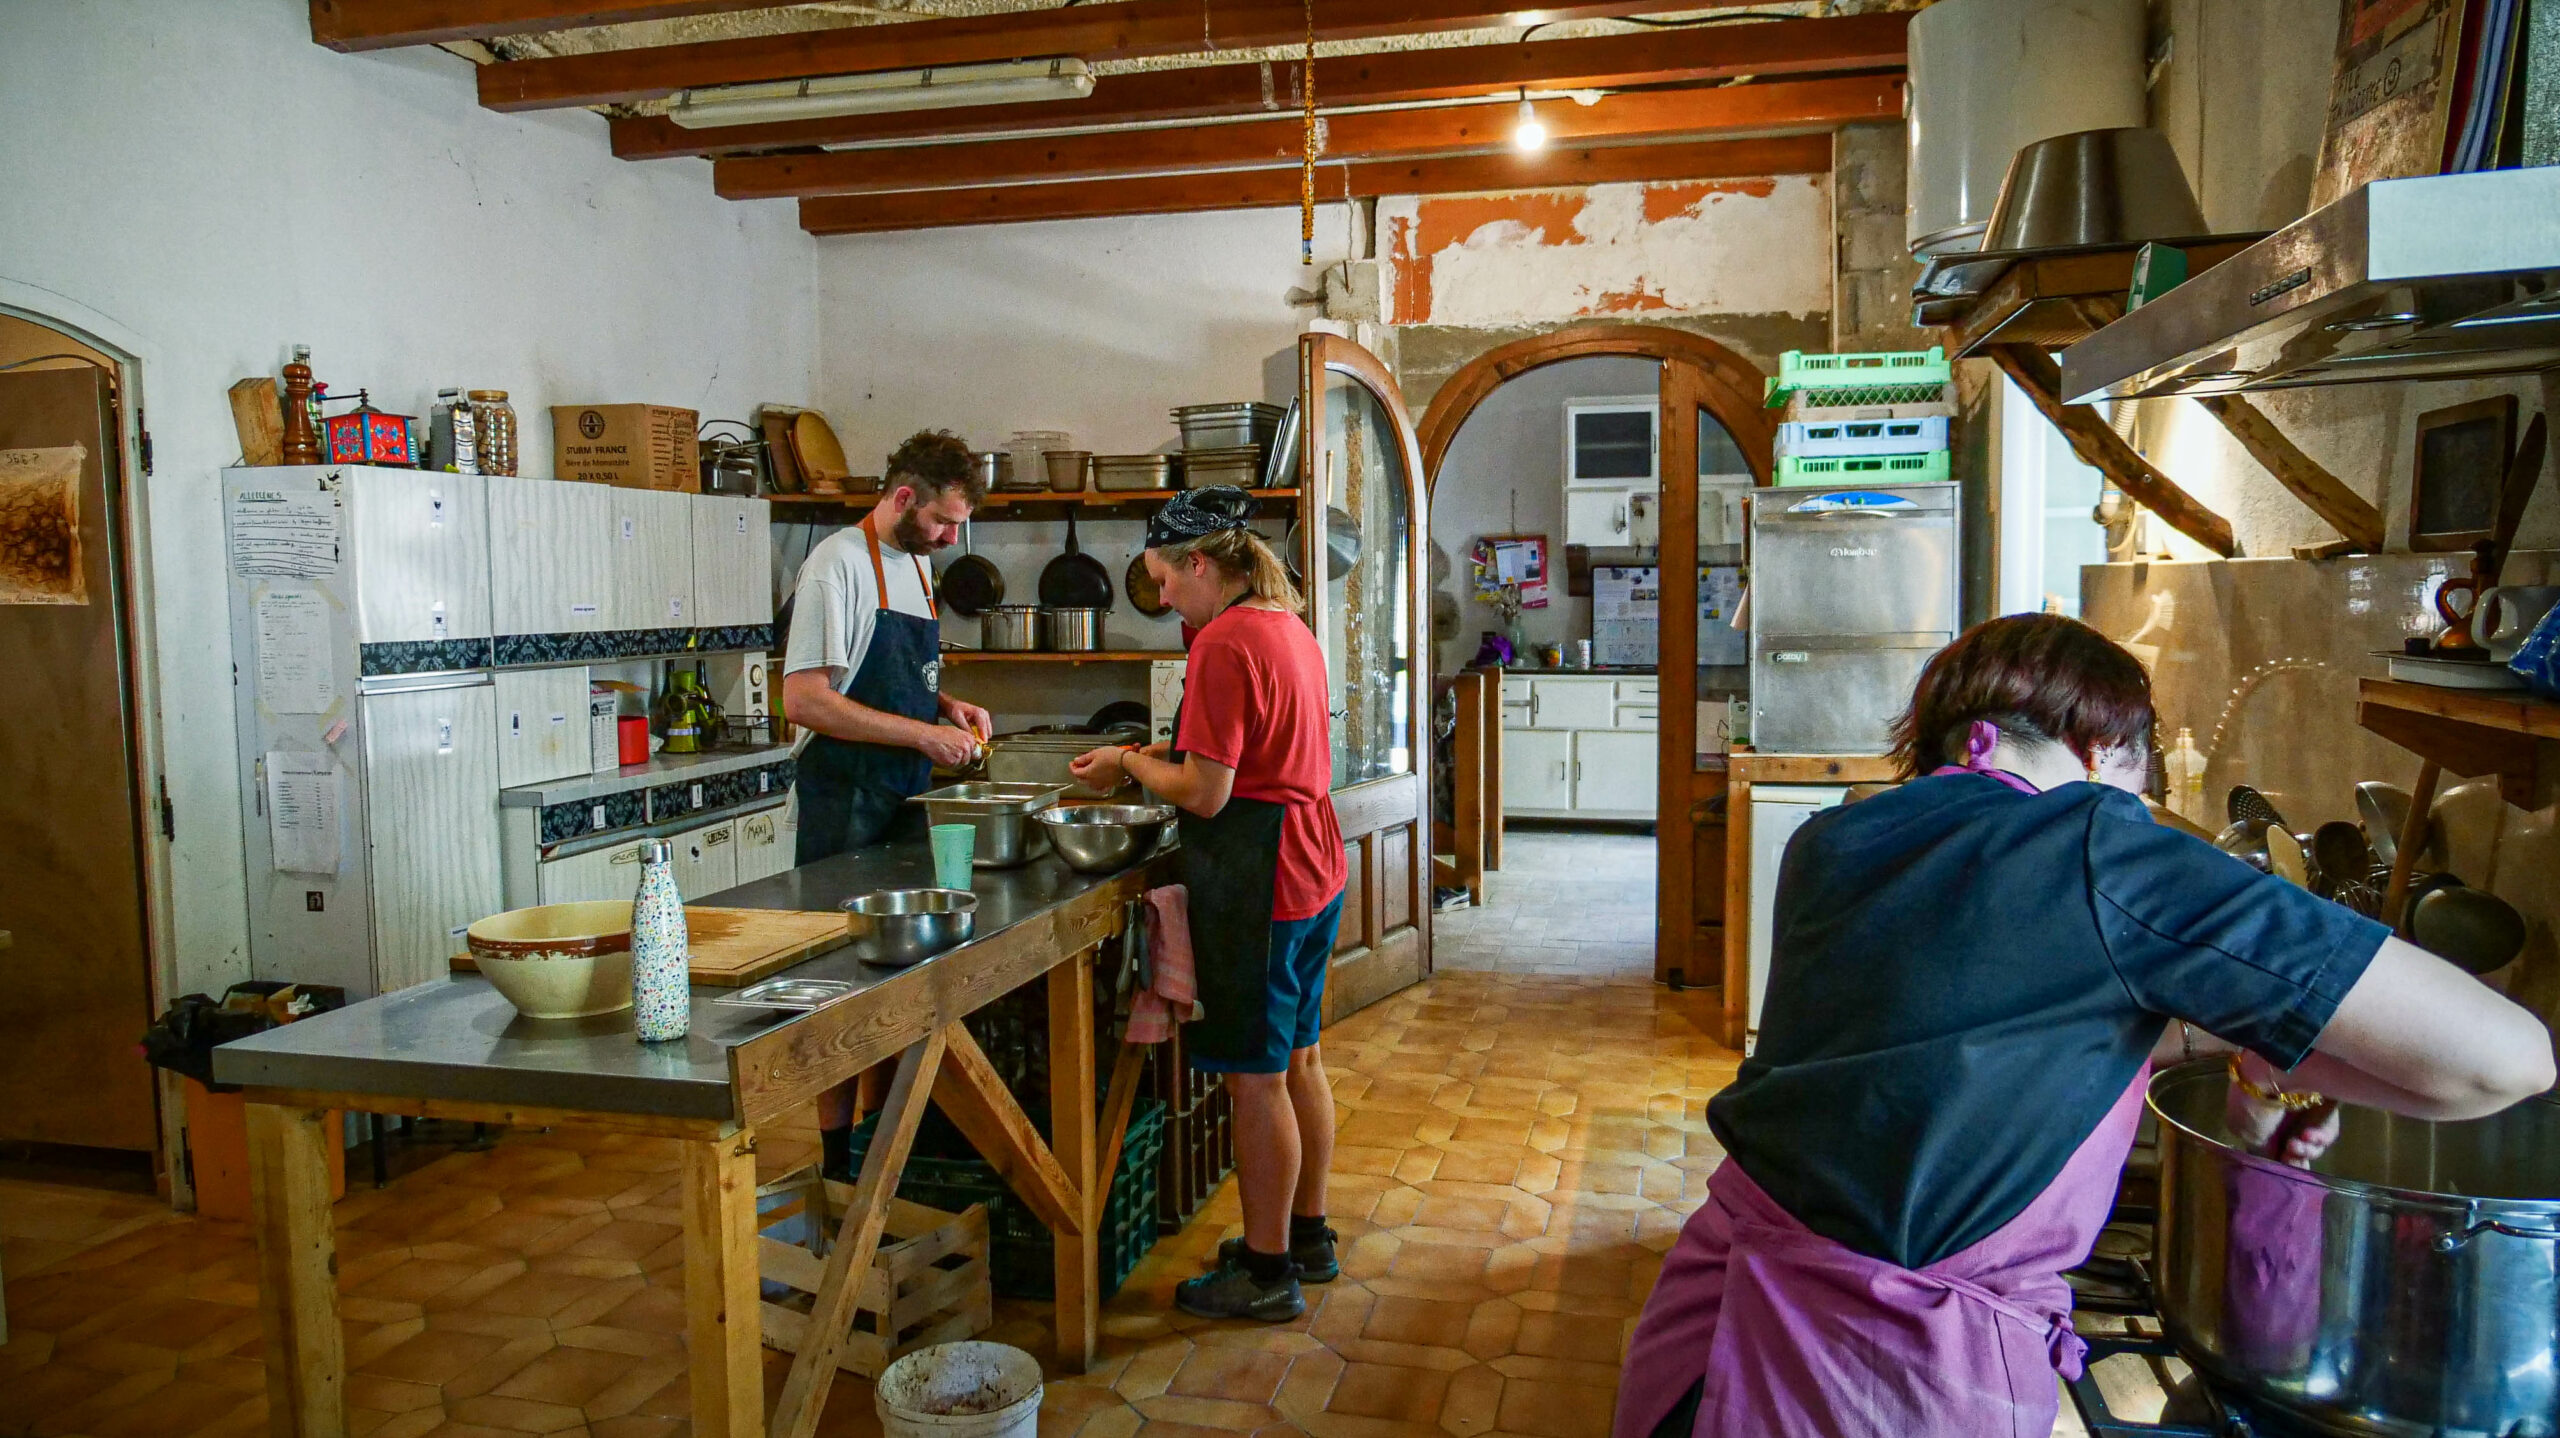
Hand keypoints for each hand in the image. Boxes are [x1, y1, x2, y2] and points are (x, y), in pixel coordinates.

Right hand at [916, 722, 980, 767]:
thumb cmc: (939, 733)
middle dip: (963, 756)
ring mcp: (959, 756)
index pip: (977, 750)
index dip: (972, 752)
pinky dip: (949, 762)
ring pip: (961, 762)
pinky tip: (944, 755)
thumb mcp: (956, 731)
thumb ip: (966, 738)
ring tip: (947, 752)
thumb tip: (972, 743)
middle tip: (953, 751)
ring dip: (956, 760)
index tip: (971, 754)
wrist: (928, 737)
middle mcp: (965, 748)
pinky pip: (953, 765)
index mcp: (968, 739)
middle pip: (969, 758)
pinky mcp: (951, 762)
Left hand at [941, 697, 993, 742]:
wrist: (953, 706)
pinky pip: (984, 730)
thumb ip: (966, 728)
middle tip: (975, 742)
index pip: (983, 726)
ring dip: (981, 735)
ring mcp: (984, 717)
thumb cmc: (955, 710)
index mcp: (978, 712)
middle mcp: (983, 714)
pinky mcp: (983, 720)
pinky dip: (980, 734)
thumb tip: (972, 737)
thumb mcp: (958, 719)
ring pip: (987, 731)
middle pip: (987, 729)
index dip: (983, 735)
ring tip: (972, 737)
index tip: (983, 742)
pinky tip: (973, 733)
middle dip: (982, 736)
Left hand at [1068, 745, 1128, 789]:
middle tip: (1079, 765)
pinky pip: (1100, 789)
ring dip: (1086, 779)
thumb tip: (1077, 761)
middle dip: (1078, 772)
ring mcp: (1101, 784)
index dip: (1072, 767)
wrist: (1125, 762)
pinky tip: (1097, 783)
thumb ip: (1084, 758)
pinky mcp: (1109, 785)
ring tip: (1087, 772)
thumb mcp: (1095, 753)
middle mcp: (1093, 781)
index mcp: (1088, 773)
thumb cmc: (1111, 756)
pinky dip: (1096, 787)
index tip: (1072, 762)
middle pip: (1081, 779)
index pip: (1075, 772)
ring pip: (1089, 785)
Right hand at [2225, 1053, 2340, 1167]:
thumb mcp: (2245, 1132)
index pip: (2273, 1149)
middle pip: (2295, 1150)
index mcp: (2260, 1122)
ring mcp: (2306, 1115)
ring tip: (2296, 1145)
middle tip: (2288, 1157)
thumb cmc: (2251, 1105)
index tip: (2279, 1165)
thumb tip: (2271, 1161)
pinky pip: (2326, 1133)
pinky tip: (2307, 1135)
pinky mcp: (2328, 1111)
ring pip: (2312, 1145)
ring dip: (2305, 1150)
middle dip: (2293, 1159)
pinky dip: (2318, 1138)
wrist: (2271, 1075)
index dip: (2278, 1162)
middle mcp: (2284, 1119)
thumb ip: (2260, 1151)